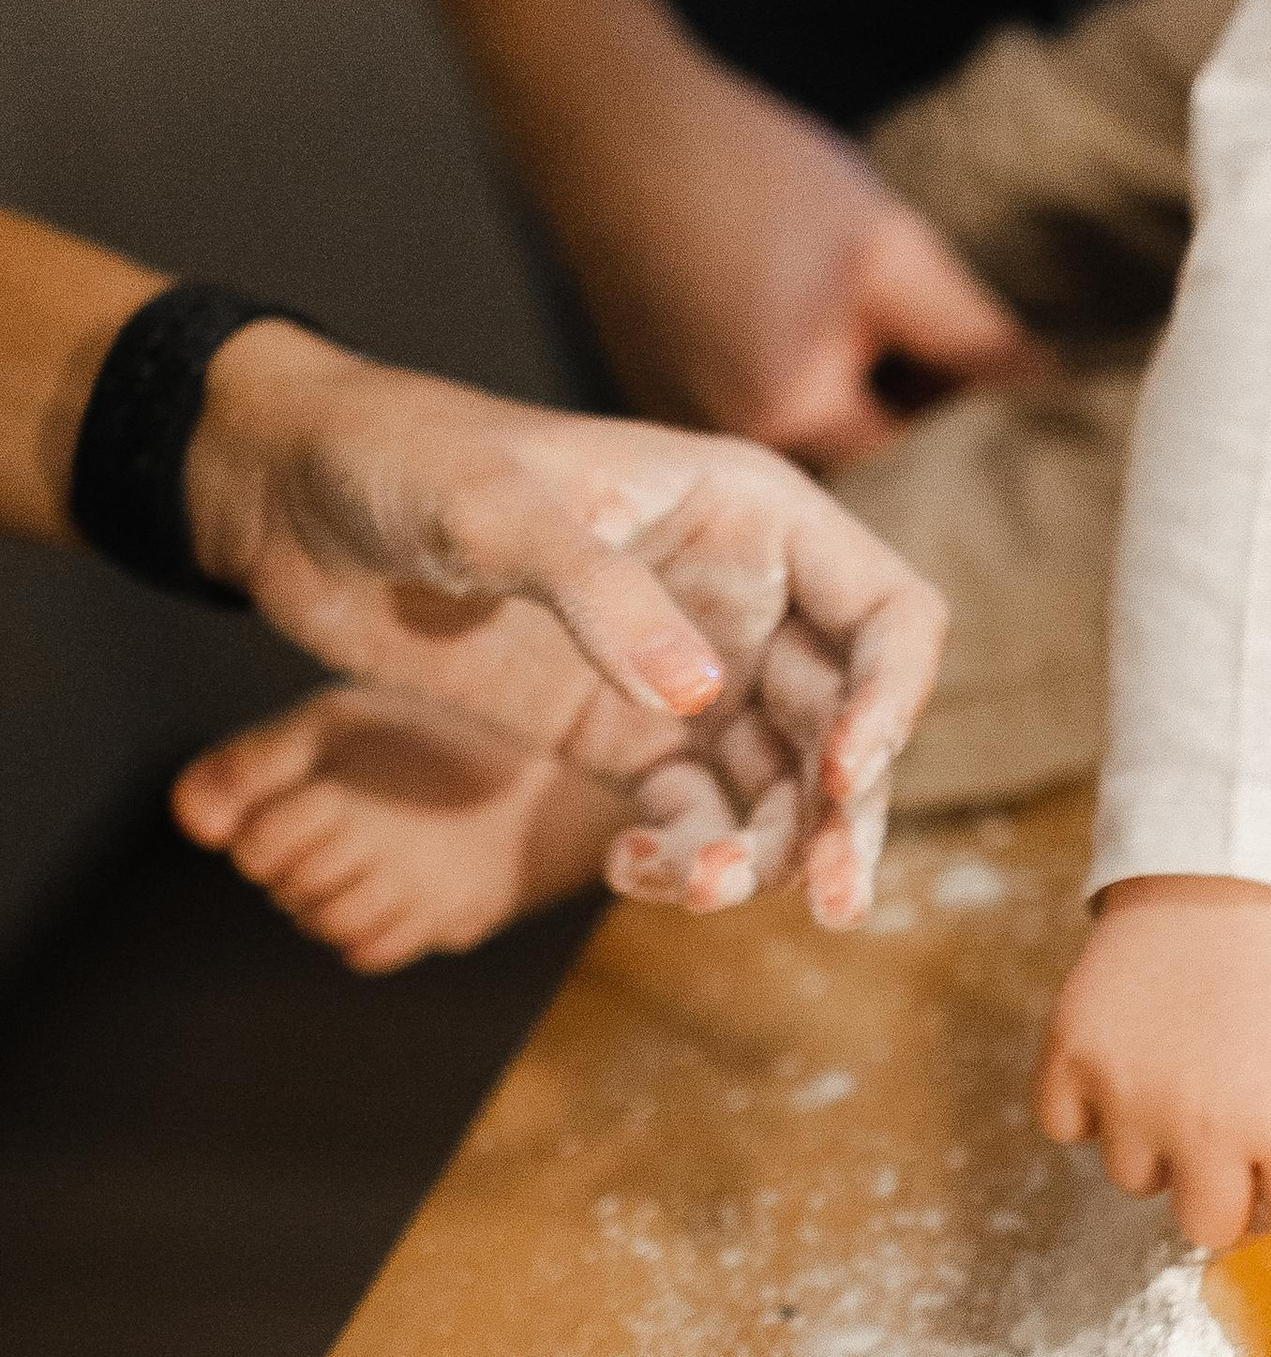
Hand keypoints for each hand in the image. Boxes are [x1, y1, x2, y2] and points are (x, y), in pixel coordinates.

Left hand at [187, 323, 947, 923]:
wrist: (292, 497)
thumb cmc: (401, 459)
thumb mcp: (494, 510)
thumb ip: (600, 595)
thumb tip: (699, 697)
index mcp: (752, 516)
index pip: (888, 615)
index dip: (891, 701)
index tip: (845, 776)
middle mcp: (744, 599)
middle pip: (848, 722)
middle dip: (845, 813)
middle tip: (831, 897)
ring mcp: (687, 675)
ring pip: (780, 787)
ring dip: (765, 854)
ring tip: (697, 891)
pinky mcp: (622, 737)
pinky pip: (694, 817)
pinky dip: (685, 861)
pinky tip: (637, 878)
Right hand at [532, 11, 1042, 462]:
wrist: (609, 120)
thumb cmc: (750, 174)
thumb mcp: (890, 249)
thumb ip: (977, 337)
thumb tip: (1051, 392)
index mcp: (792, 427)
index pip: (918, 457)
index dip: (959, 403)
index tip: (977, 345)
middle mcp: (729, 453)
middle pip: (859, 453)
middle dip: (902, 396)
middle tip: (912, 314)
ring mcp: (683, 429)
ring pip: (808, 426)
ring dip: (846, 376)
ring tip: (836, 292)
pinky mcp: (656, 395)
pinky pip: (755, 403)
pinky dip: (787, 361)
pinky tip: (780, 292)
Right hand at [1036, 878, 1270, 1348]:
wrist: (1223, 862)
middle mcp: (1206, 1123)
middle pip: (1205, 1229)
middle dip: (1228, 1195)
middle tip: (1242, 1128)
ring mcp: (1130, 1093)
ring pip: (1137, 1180)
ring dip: (1163, 1150)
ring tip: (1190, 1075)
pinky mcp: (1070, 1057)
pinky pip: (1068, 1130)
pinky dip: (1093, 1112)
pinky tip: (1132, 1061)